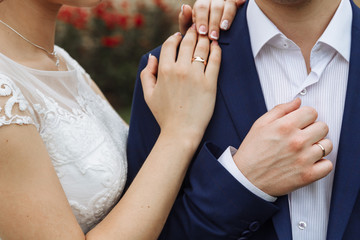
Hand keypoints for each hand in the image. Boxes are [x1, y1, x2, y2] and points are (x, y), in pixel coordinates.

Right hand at [140, 25, 220, 144]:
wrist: (180, 131)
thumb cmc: (164, 114)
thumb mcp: (148, 94)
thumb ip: (147, 73)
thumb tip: (152, 56)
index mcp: (164, 70)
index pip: (170, 44)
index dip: (175, 37)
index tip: (180, 36)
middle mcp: (180, 69)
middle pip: (188, 42)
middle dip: (192, 32)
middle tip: (197, 30)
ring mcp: (196, 76)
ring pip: (202, 48)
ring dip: (205, 38)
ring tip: (207, 36)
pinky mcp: (210, 83)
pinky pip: (215, 61)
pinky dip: (216, 50)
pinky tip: (216, 46)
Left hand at [179, 0, 245, 39]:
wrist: (208, 36)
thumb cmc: (198, 32)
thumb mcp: (188, 27)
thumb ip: (185, 19)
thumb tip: (185, 7)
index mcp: (201, 4)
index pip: (201, 8)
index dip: (202, 19)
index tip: (202, 32)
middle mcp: (213, 1)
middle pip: (216, 7)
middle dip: (214, 22)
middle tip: (213, 36)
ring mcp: (225, 2)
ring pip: (228, 4)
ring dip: (227, 16)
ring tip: (224, 28)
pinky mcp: (235, 4)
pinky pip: (237, 2)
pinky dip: (240, 2)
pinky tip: (241, 2)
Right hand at [233, 98, 333, 195]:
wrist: (245, 179)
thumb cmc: (251, 151)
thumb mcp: (260, 124)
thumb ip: (280, 110)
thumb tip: (297, 102)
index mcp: (285, 126)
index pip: (312, 112)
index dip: (306, 116)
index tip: (301, 122)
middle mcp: (297, 141)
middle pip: (323, 127)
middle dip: (313, 129)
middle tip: (302, 136)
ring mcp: (304, 159)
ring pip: (327, 145)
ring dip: (318, 146)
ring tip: (305, 150)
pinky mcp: (307, 175)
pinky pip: (328, 165)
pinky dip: (321, 164)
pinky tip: (309, 162)